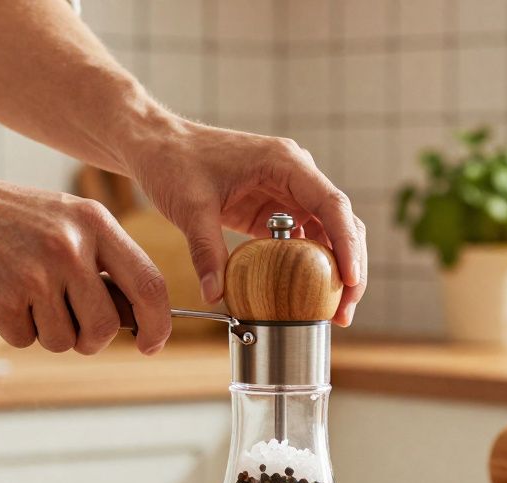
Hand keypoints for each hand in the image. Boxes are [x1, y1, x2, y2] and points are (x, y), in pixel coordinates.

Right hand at [0, 173, 169, 354]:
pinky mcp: (1, 300)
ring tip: (23, 293)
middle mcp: (70, 247)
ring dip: (46, 331)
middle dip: (91, 339)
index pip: (149, 284)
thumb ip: (103, 263)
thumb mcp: (63, 222)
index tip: (152, 343)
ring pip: (65, 340)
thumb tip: (139, 319)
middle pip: (106, 326)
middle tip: (69, 323)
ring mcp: (35, 274)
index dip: (159, 323)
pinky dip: (13, 328)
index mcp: (94, 223)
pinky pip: (26, 340)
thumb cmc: (5, 220)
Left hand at [125, 120, 366, 325]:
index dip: (347, 244)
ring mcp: (287, 193)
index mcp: (285, 162)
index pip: (332, 204)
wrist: (157, 145)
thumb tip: (215, 295)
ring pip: (328, 234)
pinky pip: (303, 241)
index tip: (350, 279)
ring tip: (334, 312)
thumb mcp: (189, 207)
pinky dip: (310, 268)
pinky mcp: (274, 211)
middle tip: (344, 310)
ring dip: (334, 272)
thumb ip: (205, 250)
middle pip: (340, 223)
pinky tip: (309, 297)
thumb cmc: (175, 161)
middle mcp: (295, 175)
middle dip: (350, 267)